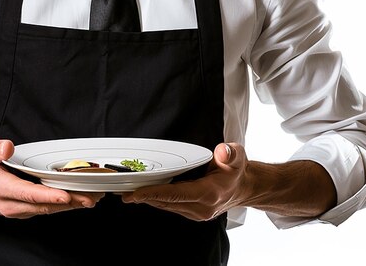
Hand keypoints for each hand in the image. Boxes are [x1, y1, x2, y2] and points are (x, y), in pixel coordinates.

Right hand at [0, 138, 103, 217]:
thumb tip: (7, 147)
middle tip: (90, 196)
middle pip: (44, 205)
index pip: (29, 194)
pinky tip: (77, 200)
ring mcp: (19, 209)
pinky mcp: (26, 210)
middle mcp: (12, 204)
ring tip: (91, 198)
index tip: (65, 195)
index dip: (48, 195)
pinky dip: (63, 206)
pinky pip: (47, 209)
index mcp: (2, 189)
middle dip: (69, 202)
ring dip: (70, 206)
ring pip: (48, 209)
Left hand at [121, 142, 246, 220]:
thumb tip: (222, 152)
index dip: (153, 193)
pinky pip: (171, 206)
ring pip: (166, 206)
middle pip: (166, 202)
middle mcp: (201, 207)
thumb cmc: (236, 170)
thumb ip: (230, 153)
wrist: (243, 187)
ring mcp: (197, 212)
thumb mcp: (236, 155)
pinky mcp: (193, 212)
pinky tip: (146, 193)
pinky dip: (157, 200)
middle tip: (122, 191)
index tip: (135, 193)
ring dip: (148, 200)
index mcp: (209, 193)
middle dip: (143, 197)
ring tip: (128, 192)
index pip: (175, 194)